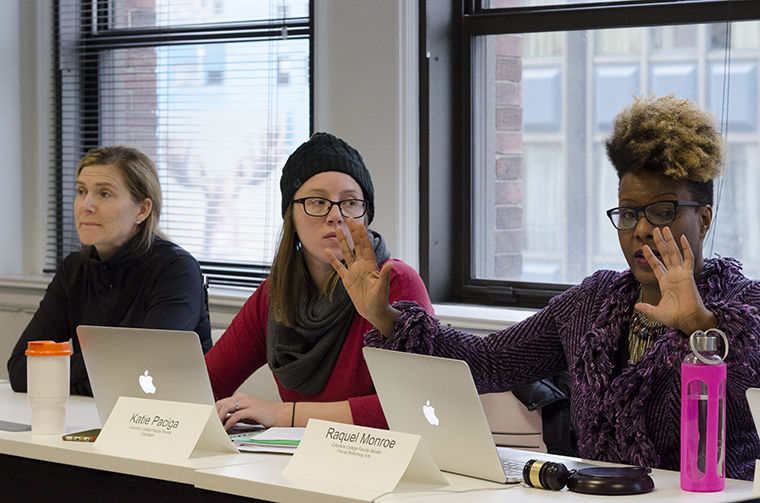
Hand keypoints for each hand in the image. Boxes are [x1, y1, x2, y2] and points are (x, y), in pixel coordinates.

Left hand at [215, 393, 289, 429]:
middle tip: (208, 425)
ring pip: (226, 408)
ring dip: (218, 419)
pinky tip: (225, 429)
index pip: (220, 402)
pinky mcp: (251, 410)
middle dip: (213, 415)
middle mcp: (241, 398)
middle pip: (221, 404)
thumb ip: (233, 415)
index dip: (212, 411)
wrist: (279, 414)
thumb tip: (221, 422)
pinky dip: (228, 423)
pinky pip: (235, 416)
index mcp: (239, 397)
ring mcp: (246, 403)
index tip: (207, 420)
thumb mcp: (245, 414)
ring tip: (215, 428)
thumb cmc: (263, 415)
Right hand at [325, 219, 399, 335]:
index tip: (359, 224)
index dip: (363, 235)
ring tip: (337, 229)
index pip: (366, 247)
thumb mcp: (382, 288)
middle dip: (353, 232)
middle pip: (356, 245)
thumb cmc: (380, 300)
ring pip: (347, 253)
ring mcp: (354, 272)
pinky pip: (339, 267)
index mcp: (371, 265)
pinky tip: (327, 251)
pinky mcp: (347, 280)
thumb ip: (385, 275)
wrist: (373, 311)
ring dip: (343, 241)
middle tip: (348, 219)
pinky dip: (333, 260)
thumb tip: (389, 264)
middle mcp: (362, 265)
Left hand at [635, 227, 716, 334]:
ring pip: (674, 253)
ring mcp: (681, 274)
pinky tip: (681, 238)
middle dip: (660, 242)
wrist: (688, 320)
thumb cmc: (675, 317)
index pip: (656, 265)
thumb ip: (646, 308)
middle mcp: (673, 276)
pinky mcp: (688, 275)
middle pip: (665, 255)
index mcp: (665, 283)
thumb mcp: (656, 313)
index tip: (644, 247)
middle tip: (656, 230)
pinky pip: (688, 258)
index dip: (650, 256)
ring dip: (669, 241)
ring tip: (664, 228)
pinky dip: (686, 248)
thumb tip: (636, 307)